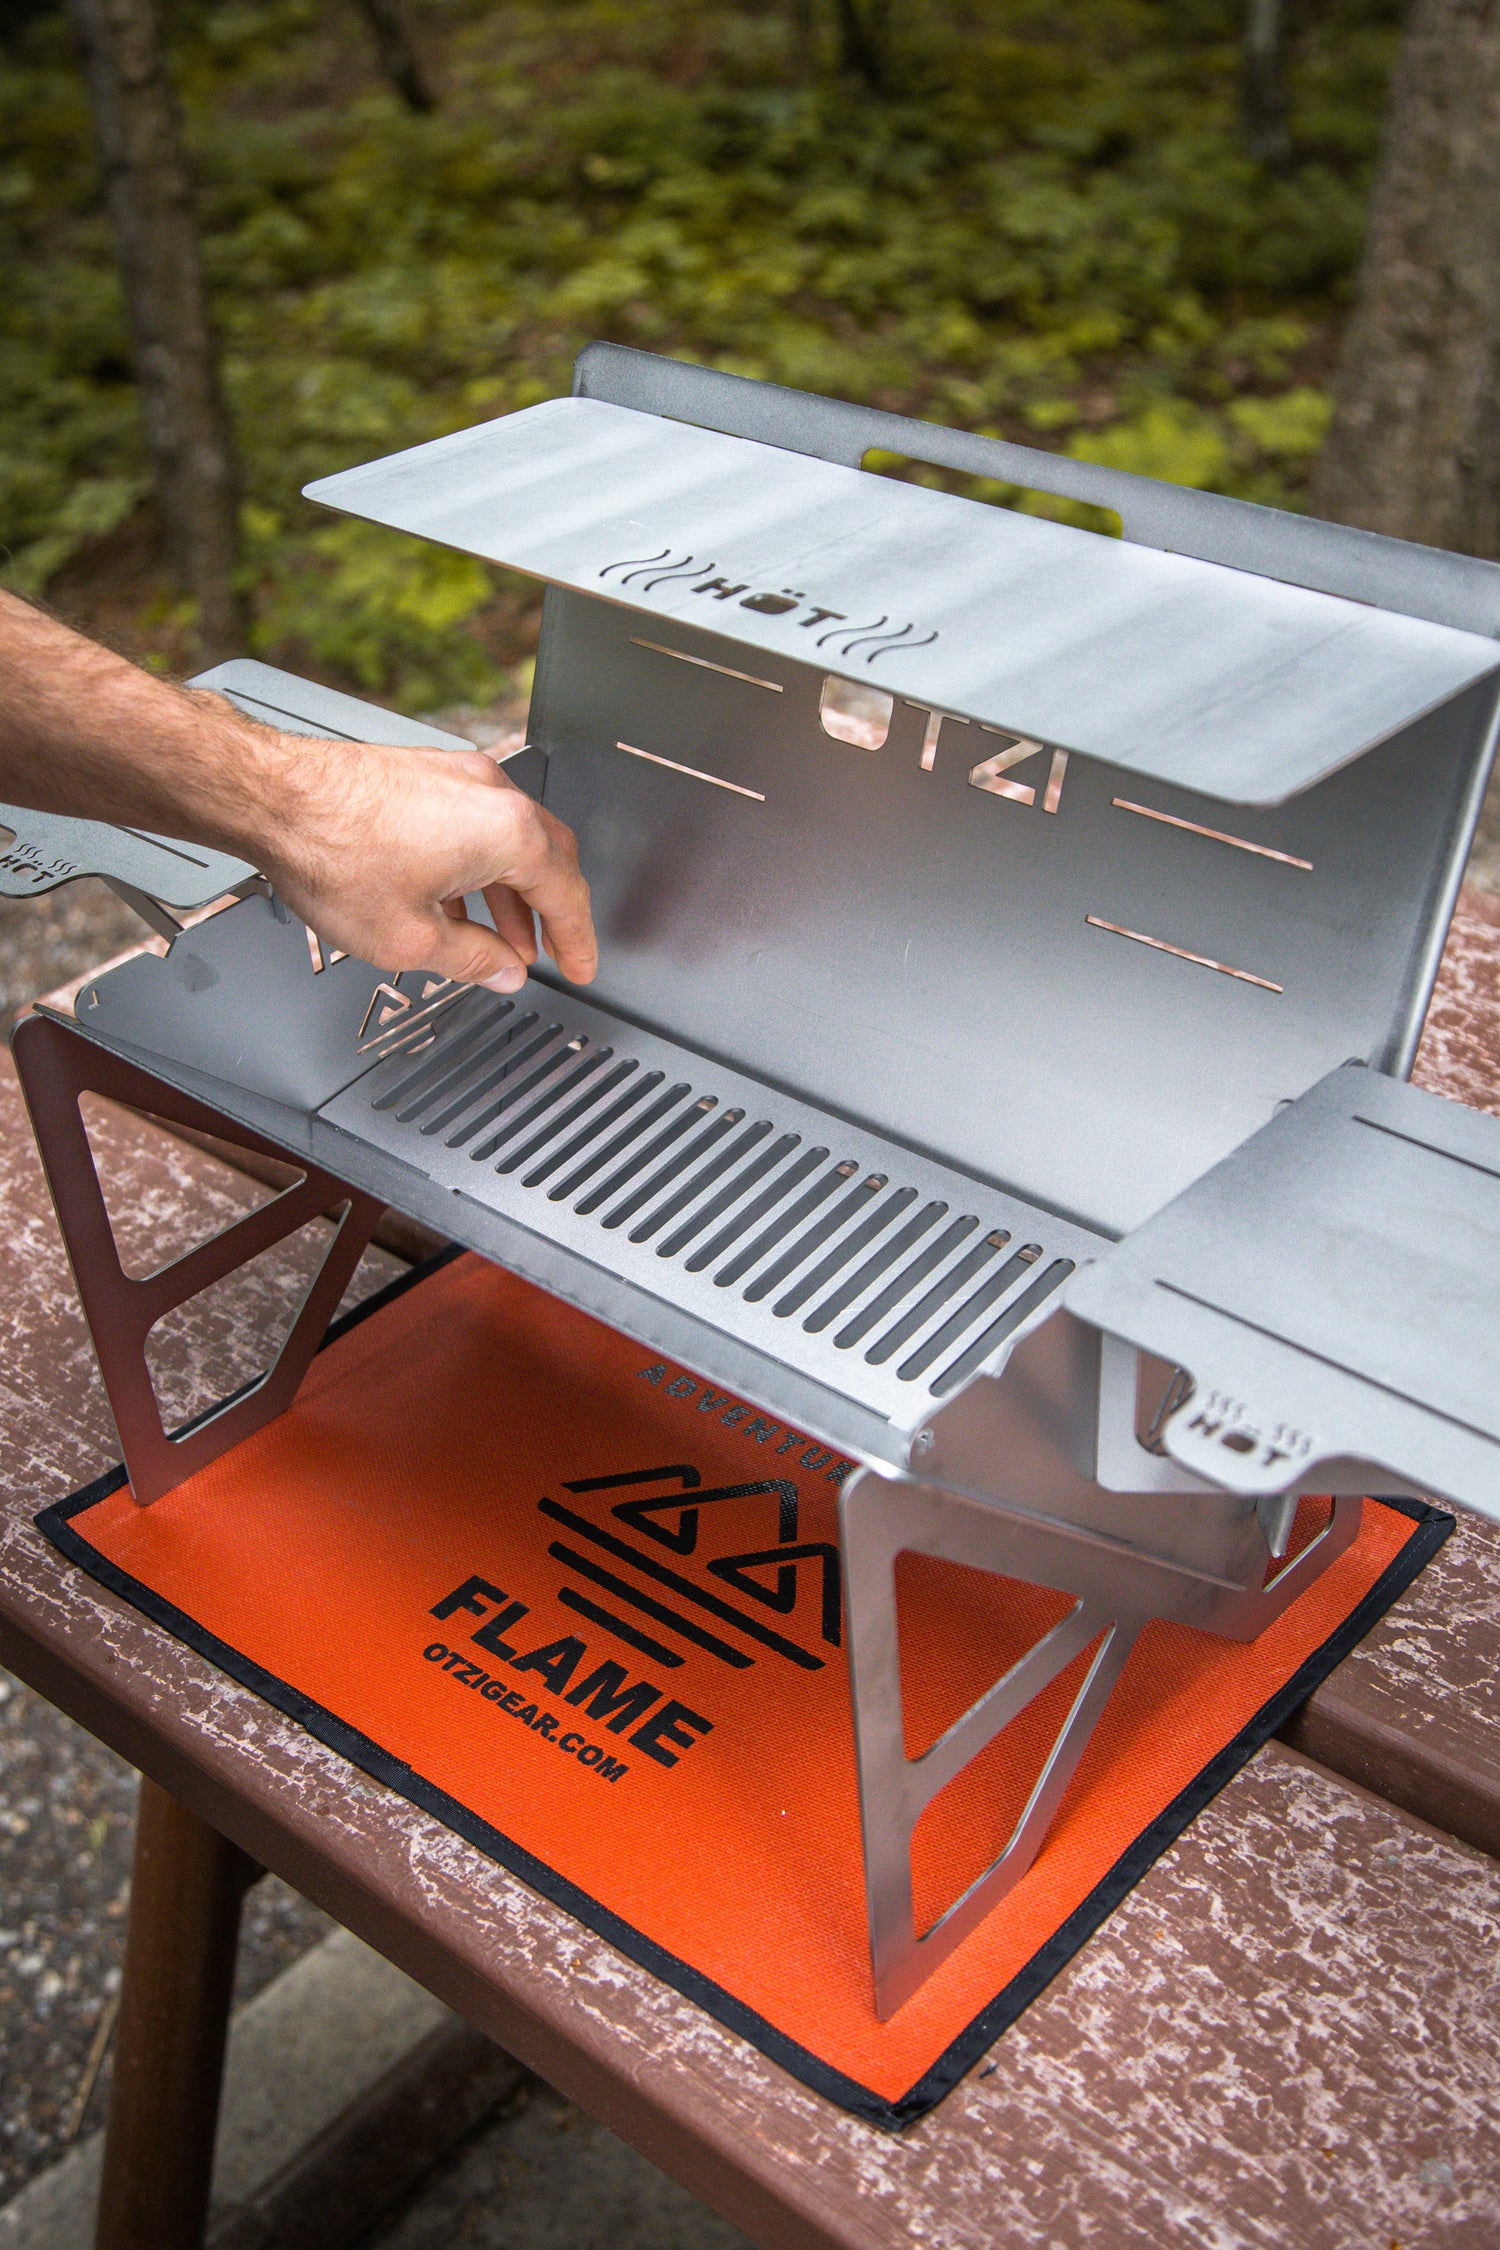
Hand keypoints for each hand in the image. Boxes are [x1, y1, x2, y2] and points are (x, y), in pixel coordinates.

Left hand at [257, 736, 596, 993]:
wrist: (273, 795)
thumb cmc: (333, 853)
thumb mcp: (412, 939)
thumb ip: (473, 961)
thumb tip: (504, 970)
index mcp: (507, 832)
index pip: (566, 893)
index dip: (578, 941)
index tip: (580, 965)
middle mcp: (492, 793)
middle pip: (549, 858)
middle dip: (552, 911)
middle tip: (553, 949)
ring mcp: (460, 775)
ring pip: (510, 838)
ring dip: (513, 890)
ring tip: (502, 936)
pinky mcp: (427, 771)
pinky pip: (476, 821)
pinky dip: (481, 863)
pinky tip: (458, 897)